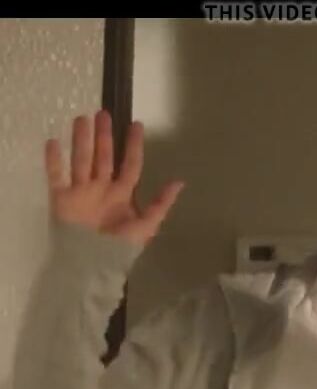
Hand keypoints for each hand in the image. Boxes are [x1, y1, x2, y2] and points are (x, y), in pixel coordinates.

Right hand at [45, 109, 183, 245]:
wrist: (92, 262)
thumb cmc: (121, 246)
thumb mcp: (147, 226)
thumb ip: (161, 204)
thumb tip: (180, 182)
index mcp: (124, 193)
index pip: (131, 164)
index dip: (134, 145)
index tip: (136, 124)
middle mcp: (103, 188)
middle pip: (104, 156)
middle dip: (104, 136)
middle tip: (102, 113)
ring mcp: (82, 191)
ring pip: (81, 159)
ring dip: (81, 140)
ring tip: (81, 119)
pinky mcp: (62, 198)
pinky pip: (56, 175)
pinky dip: (54, 160)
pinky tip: (53, 142)